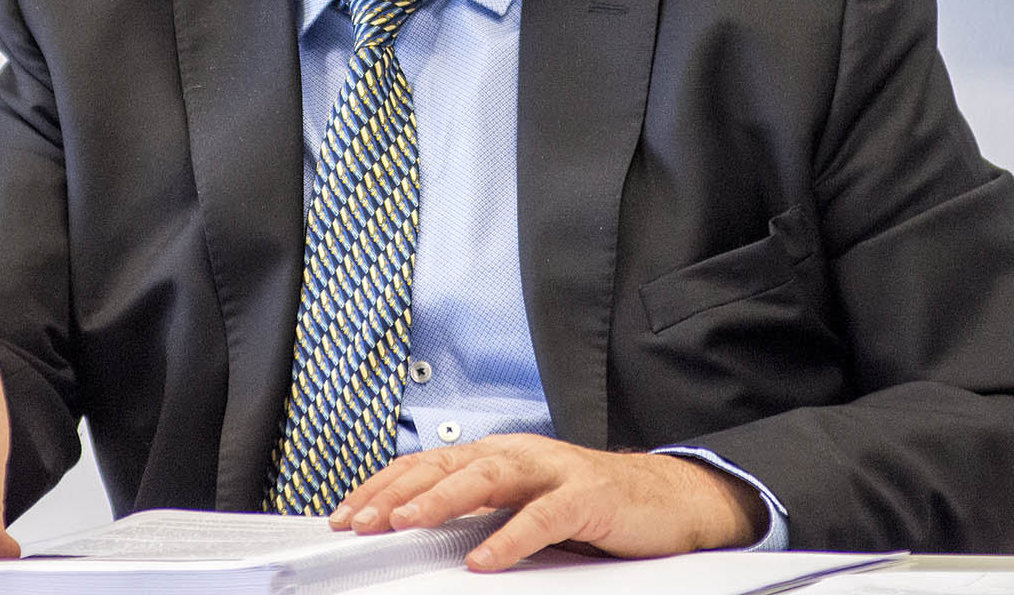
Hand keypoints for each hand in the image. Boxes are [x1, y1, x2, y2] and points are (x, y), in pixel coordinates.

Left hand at [328, 434, 766, 570]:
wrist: (668, 498)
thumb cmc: (590, 507)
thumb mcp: (523, 505)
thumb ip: (479, 512)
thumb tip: (414, 531)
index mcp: (499, 456)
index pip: (429, 463)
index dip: (385, 485)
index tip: (345, 513)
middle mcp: (520, 454)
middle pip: (447, 463)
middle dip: (398, 491)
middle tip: (359, 520)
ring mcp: (555, 472)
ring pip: (488, 476)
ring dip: (441, 499)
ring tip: (405, 522)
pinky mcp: (588, 498)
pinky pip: (543, 518)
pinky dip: (510, 538)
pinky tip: (482, 559)